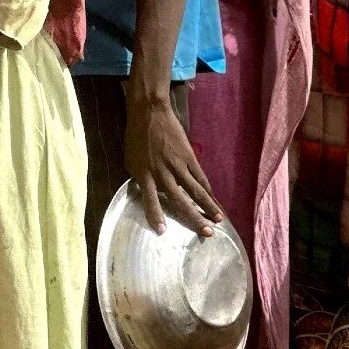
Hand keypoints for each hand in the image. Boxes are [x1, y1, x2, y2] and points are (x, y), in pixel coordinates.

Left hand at [123, 80, 223, 235]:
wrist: (149, 114)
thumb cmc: (136, 138)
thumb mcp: (130, 160)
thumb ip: (140, 178)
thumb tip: (148, 193)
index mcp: (143, 175)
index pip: (149, 200)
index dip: (156, 216)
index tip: (162, 232)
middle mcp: (162, 173)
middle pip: (179, 200)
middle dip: (193, 218)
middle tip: (206, 233)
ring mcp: (178, 166)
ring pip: (196, 191)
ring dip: (208, 207)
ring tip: (218, 221)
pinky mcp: (189, 158)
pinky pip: (201, 178)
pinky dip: (209, 191)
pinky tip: (216, 201)